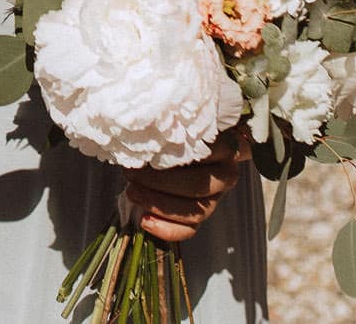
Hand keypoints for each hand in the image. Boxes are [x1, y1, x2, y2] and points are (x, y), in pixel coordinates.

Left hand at [120, 125, 250, 243]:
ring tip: (132, 192)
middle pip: (197, 185)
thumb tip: (138, 140)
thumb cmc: (179, 133)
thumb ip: (167, 132)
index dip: (171, 155)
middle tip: (131, 174)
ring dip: (158, 205)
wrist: (191, 146)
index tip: (144, 150)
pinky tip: (144, 221)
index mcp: (223, 147)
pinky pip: (190, 230)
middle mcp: (225, 174)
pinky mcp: (204, 214)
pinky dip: (166, 229)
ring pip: (195, 211)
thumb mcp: (176, 126)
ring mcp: (217, 197)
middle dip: (159, 183)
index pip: (204, 154)